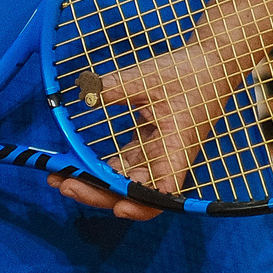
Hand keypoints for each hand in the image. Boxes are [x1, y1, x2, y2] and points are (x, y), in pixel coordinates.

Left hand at [48, 42, 238, 222]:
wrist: (213, 64)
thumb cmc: (191, 74)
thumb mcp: (151, 77)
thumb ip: (118, 87)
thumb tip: (86, 92)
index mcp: (175, 149)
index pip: (162, 193)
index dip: (141, 206)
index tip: (117, 208)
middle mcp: (166, 158)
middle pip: (132, 191)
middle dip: (97, 192)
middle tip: (63, 183)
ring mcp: (157, 152)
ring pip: (124, 178)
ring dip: (94, 180)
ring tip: (60, 175)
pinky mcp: (150, 142)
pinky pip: (124, 161)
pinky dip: (102, 165)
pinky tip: (76, 161)